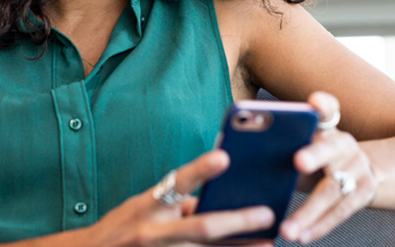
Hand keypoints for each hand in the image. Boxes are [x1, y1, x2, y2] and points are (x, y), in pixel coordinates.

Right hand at [91, 149, 275, 246]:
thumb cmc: (125, 225)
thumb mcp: (144, 206)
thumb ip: (178, 202)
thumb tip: (216, 198)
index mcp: (148, 206)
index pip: (177, 183)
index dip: (200, 170)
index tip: (224, 156)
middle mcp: (153, 232)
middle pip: (200, 228)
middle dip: (236, 222)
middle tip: (267, 214)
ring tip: (269, 244)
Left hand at [280, 91, 376, 243]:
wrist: (363, 169)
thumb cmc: (318, 157)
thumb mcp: (304, 145)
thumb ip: (277, 145)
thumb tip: (229, 151)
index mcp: (327, 127)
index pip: (328, 109)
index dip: (323, 104)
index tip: (315, 102)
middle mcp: (345, 144)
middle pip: (330, 149)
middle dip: (314, 155)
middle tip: (297, 163)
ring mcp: (359, 168)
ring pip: (332, 191)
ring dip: (309, 212)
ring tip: (287, 229)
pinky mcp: (365, 192)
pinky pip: (340, 212)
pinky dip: (319, 226)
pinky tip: (301, 236)